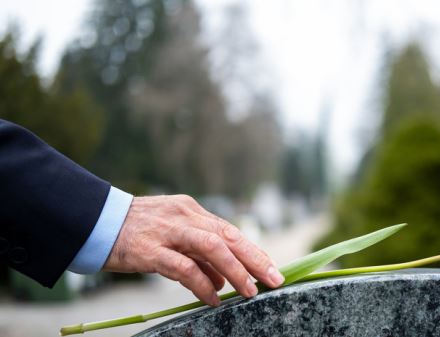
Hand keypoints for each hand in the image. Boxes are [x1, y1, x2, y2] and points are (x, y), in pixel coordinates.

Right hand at [103, 195, 284, 305]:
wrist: (95, 221)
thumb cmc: (136, 231)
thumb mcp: (172, 234)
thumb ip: (198, 254)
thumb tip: (224, 280)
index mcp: (192, 210)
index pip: (230, 231)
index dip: (253, 250)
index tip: (271, 268)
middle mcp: (185, 217)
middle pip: (229, 236)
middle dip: (255, 259)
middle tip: (274, 279)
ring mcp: (168, 231)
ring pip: (212, 247)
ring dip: (236, 270)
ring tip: (249, 291)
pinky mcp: (150, 250)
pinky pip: (184, 268)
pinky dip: (202, 284)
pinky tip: (213, 298)